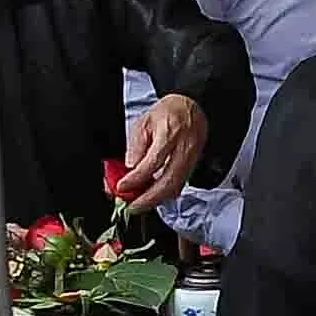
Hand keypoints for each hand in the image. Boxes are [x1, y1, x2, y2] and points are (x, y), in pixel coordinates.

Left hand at [120, 92, 209, 207]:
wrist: (192, 108)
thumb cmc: (168, 113)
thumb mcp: (144, 123)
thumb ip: (136, 147)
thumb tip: (129, 170)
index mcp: (170, 133)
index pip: (153, 162)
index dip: (136, 178)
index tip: (122, 187)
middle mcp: (184, 149)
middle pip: (168, 182)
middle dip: (148, 199)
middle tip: (132, 206)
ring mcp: (192, 160)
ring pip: (175, 188)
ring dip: (155, 200)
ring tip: (138, 204)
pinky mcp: (193, 167)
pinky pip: (178, 186)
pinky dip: (164, 194)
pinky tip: (151, 196)